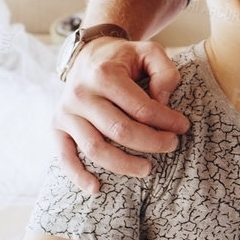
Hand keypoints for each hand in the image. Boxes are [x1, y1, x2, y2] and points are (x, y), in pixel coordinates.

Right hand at [51, 36, 189, 191]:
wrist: (87, 54)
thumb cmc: (123, 58)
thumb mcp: (149, 51)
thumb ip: (165, 72)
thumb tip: (163, 103)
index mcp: (105, 75)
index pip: (141, 108)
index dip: (166, 121)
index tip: (183, 127)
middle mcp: (81, 94)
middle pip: (119, 131)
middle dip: (151, 143)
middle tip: (172, 145)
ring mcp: (66, 112)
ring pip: (95, 149)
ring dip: (124, 165)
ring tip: (148, 168)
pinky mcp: (57, 126)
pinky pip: (64, 157)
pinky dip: (78, 176)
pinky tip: (96, 188)